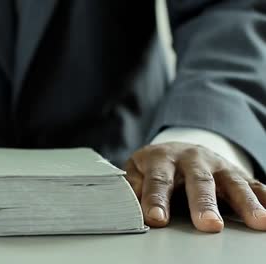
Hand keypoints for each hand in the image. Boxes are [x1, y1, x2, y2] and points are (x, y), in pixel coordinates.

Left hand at [125, 142, 265, 231]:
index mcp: (162, 159)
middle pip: (199, 181)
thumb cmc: (154, 166)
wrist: (178, 148)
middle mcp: (192, 159)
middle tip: (208, 225)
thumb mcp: (136, 171)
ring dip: (246, 202)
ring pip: (233, 183)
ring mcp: (217, 165)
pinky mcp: (236, 173)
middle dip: (204, 203)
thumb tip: (125, 206)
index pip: (158, 181)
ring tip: (258, 221)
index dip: (156, 200)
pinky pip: (254, 184)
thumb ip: (132, 187)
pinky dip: (265, 197)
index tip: (156, 219)